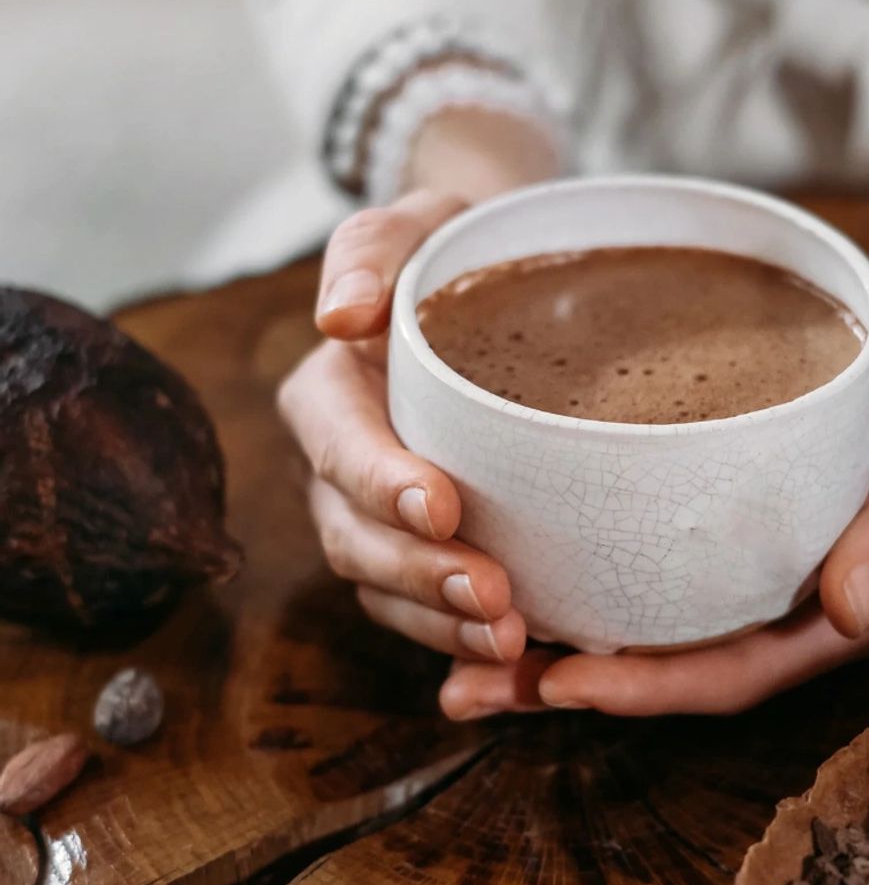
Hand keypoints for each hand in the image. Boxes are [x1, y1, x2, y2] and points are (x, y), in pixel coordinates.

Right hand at [279, 187, 530, 664]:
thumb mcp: (422, 225)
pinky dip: (463, 642)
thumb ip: (373, 251)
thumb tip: (338, 316)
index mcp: (332, 398)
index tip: (442, 504)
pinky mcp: (425, 557)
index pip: (339, 446)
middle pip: (356, 539)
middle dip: (419, 574)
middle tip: (492, 597)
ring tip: (510, 641)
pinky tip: (518, 659)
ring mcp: (380, 524)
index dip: (380, 482)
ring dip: (442, 624)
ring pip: (387, 592)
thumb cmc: (462, 258)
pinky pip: (429, 614)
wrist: (504, 300)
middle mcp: (344, 472)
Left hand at [440, 329, 868, 717]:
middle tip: (464, 688)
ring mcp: (746, 580)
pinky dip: (578, 580)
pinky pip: (644, 571)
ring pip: (638, 629)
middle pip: (659, 668)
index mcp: (824, 619)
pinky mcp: (723, 534)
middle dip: (563, 686)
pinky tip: (509, 567)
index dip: (646, 688)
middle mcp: (773, 614)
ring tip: (453, 651)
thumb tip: (851, 609)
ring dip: (548, 647)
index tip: (563, 682)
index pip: (726, 674)